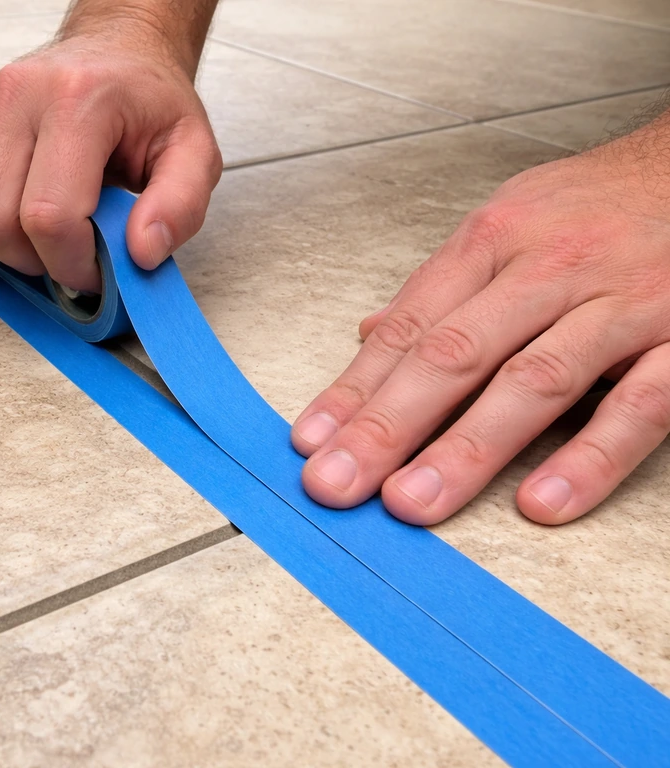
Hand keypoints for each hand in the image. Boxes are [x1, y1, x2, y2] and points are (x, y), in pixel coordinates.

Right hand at [0, 17, 221, 291]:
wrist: (115, 52)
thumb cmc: (148, 104)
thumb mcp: (195, 152)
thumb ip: (180, 206)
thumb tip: (141, 253)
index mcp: (79, 101)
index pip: (50, 215)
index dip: (71, 265)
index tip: (96, 273)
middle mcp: (17, 95)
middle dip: (34, 262)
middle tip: (69, 258)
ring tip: (41, 238)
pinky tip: (6, 221)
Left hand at [291, 109, 669, 525]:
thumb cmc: (597, 207)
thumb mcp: (509, 224)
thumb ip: (443, 291)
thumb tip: (369, 338)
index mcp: (494, 241)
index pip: (411, 326)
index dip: (355, 388)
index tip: (310, 441)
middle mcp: (549, 268)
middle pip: (453, 354)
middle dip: (386, 426)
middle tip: (334, 483)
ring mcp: (621, 303)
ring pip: (533, 381)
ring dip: (465, 449)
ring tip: (409, 503)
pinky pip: (638, 405)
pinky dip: (588, 457)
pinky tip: (539, 504)